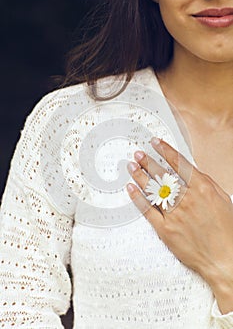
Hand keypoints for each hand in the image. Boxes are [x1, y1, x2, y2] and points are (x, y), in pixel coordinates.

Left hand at [126, 137, 232, 313]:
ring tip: (132, 166)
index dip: (165, 151)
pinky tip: (131, 189)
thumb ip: (204, 183)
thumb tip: (189, 171)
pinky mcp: (165, 230)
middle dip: (148, 161)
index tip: (156, 143)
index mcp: (202, 189)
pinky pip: (147, 211)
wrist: (225, 258)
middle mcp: (187, 199)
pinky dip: (137, 198)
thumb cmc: (227, 230)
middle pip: (162, 175)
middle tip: (138, 153)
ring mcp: (175, 214)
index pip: (179, 163)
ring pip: (153, 190)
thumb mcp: (221, 199)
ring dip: (140, 176)